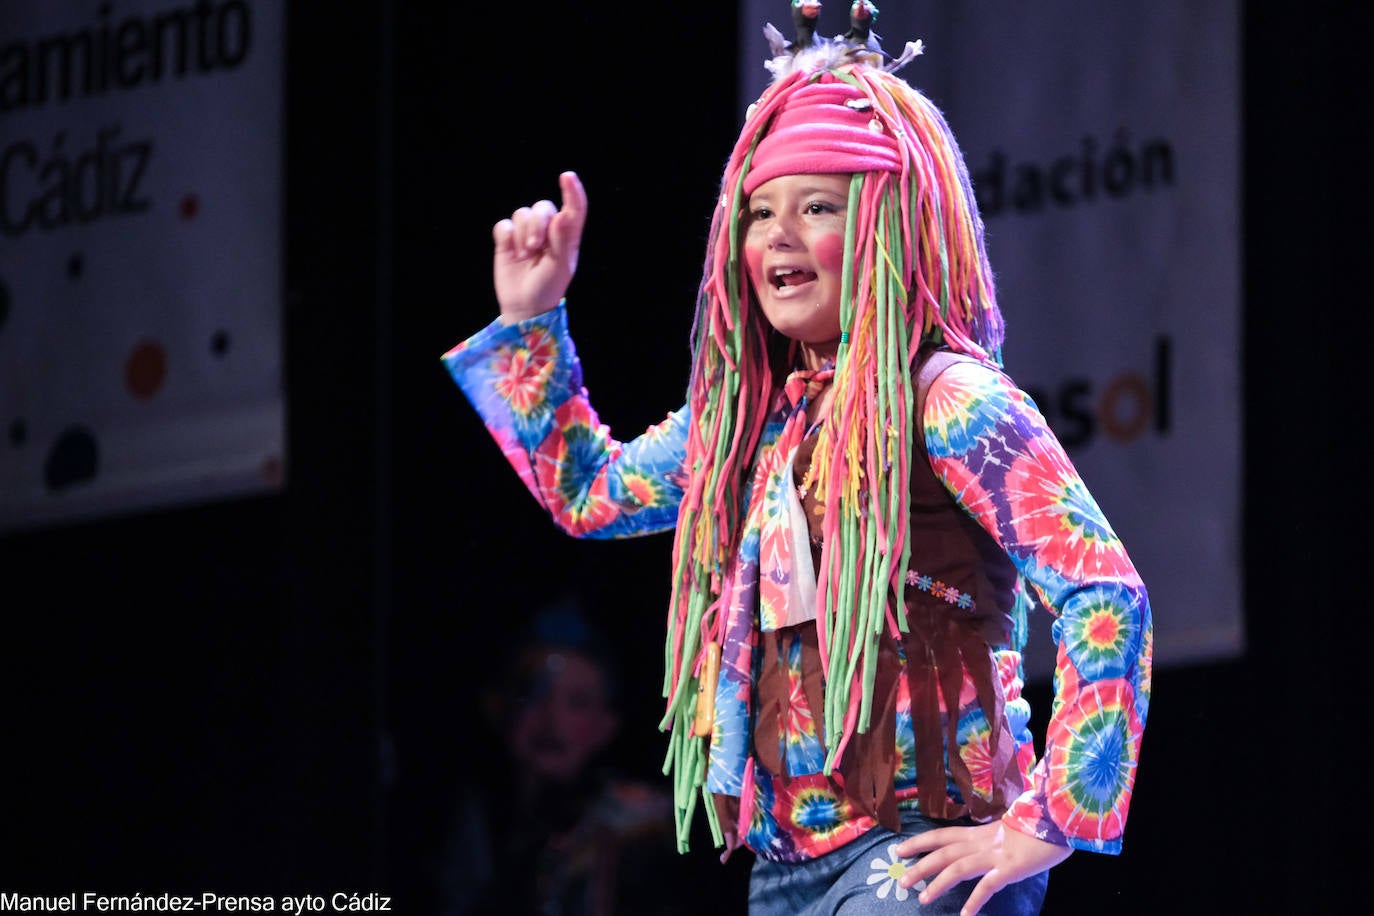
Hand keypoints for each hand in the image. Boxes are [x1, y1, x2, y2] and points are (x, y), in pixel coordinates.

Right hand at [492, 171, 586, 323]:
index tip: (567, 177)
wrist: (524, 306)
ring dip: (522, 234)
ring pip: (522, 213)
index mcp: (567, 236)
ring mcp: (527, 233)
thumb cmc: (547, 288)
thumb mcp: (560, 267)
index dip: (572, 191)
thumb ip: (562, 240)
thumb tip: (563, 215)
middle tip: (535, 248)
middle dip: (537, 225)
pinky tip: (512, 253)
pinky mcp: (508, 239)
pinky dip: (507, 237)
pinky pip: (504, 224)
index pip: (573, 208)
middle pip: (542, 208)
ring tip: (525, 256)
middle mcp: (549, 230)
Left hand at [894, 821, 1070, 915]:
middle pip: (943, 852)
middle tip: (900, 880)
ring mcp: (995, 854)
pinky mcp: (1010, 868)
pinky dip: (975, 901)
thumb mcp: (1009, 831)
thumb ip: (993, 840)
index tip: (900, 850)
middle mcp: (983, 842)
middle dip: (919, 866)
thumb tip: (981, 848)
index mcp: (981, 832)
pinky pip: (988, 885)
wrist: (1061, 818)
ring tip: (922, 899)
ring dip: (938, 884)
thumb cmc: (1040, 825)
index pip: (943, 835)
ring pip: (958, 868)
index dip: (920, 842)